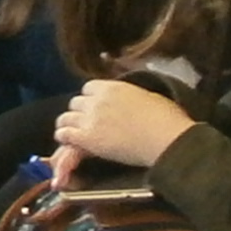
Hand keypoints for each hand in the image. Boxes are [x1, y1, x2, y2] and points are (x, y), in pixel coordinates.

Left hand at [53, 79, 195, 173]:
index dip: (90, 99)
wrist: (165, 138)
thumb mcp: (148, 95)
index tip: (95, 108)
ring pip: (65, 118)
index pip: (88, 88)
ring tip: (72, 134)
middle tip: (85, 124)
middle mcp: (97, 100)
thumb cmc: (166, 119)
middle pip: (75, 103)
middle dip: (79, 112)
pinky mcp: (87, 138)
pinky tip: (67, 143)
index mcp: (112, 87)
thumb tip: (131, 101)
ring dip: (68, 125)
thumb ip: (131, 96)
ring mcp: (90, 118)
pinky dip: (64, 137)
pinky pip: (65, 134)